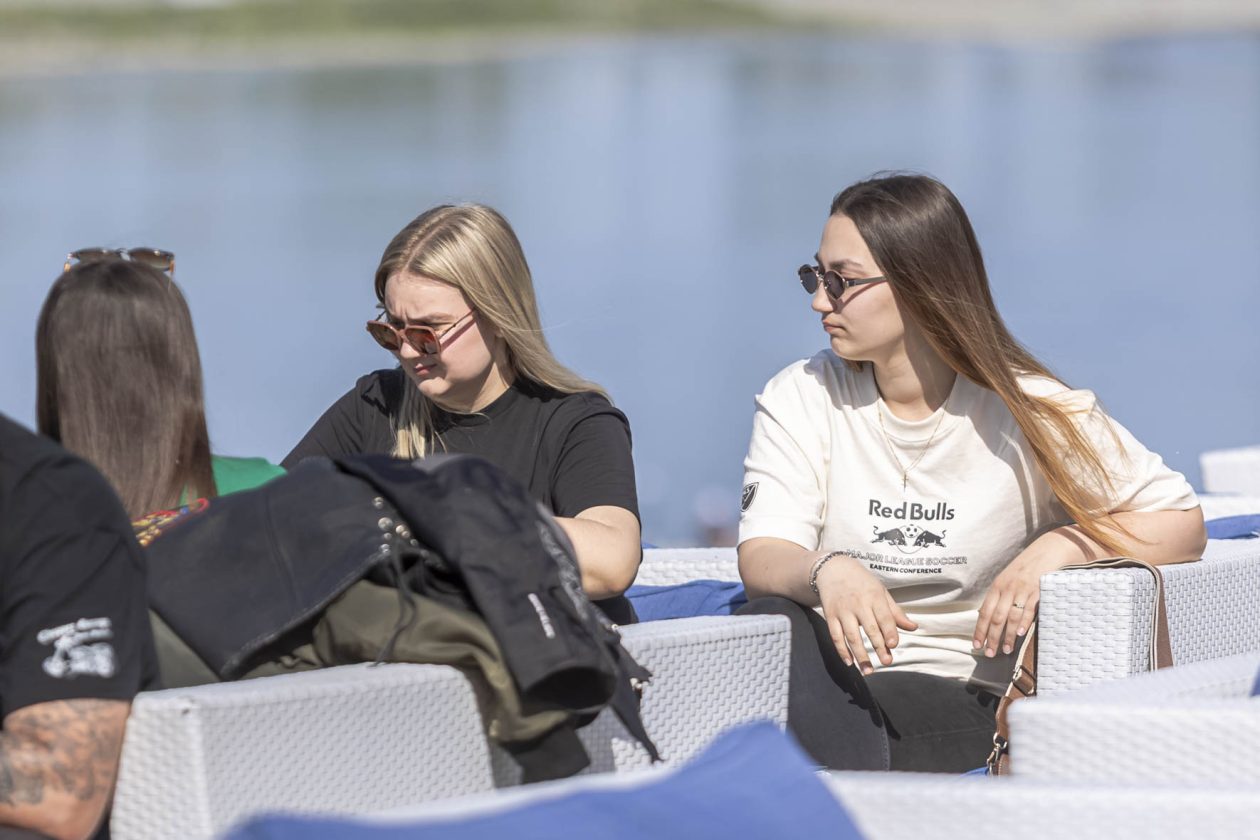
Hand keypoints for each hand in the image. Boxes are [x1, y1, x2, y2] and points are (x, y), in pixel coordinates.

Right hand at [815, 554, 917, 674]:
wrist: (833, 569)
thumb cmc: (862, 582)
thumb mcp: (881, 592)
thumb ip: (896, 612)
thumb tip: (913, 627)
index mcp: (874, 596)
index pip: (884, 616)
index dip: (889, 631)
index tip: (893, 645)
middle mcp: (858, 604)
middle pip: (869, 628)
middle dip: (879, 647)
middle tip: (887, 662)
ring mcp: (843, 610)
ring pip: (851, 636)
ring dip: (860, 654)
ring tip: (868, 671)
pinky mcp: (830, 615)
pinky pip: (835, 636)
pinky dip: (841, 650)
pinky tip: (849, 662)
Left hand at [973, 533, 1076, 657]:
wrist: (1047, 551)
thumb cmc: (1026, 569)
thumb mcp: (1007, 580)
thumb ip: (999, 597)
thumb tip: (987, 616)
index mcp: (997, 587)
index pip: (984, 612)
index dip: (980, 630)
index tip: (976, 645)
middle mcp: (1007, 588)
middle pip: (996, 618)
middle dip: (991, 637)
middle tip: (989, 654)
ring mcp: (1022, 589)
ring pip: (1011, 617)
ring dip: (1007, 636)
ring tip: (1005, 650)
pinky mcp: (1037, 590)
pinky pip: (1028, 609)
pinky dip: (1023, 622)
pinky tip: (1019, 634)